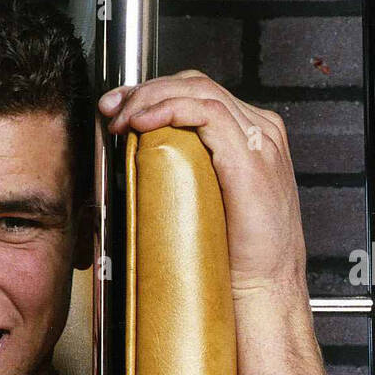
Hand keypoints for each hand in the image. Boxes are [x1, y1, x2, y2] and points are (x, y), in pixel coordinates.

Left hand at [99, 70, 307, 298]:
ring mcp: (260, 140)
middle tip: (111, 107)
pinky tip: (142, 123)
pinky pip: (206, 112)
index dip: (155, 94)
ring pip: (199, 91)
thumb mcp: (210, 205)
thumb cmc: (236, 259)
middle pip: (197, 85)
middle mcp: (261, 131)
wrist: (263, 289)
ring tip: (120, 118)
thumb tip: (145, 168)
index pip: (200, 95)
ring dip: (150, 98)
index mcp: (252, 139)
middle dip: (146, 90)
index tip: (119, 109)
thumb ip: (191, 177)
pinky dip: (169, 109)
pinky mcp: (250, 155)